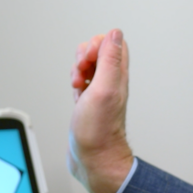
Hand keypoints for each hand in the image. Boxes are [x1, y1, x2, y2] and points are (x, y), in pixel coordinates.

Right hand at [68, 29, 134, 192]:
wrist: (94, 159)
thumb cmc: (99, 131)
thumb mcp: (103, 89)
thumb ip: (109, 59)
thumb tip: (115, 33)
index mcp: (118, 75)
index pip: (112, 42)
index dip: (96, 45)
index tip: (88, 62)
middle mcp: (111, 81)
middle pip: (97, 52)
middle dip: (82, 58)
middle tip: (81, 75)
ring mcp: (100, 91)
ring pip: (87, 66)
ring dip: (76, 71)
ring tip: (78, 88)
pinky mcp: (89, 102)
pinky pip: (81, 82)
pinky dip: (75, 84)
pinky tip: (76, 96)